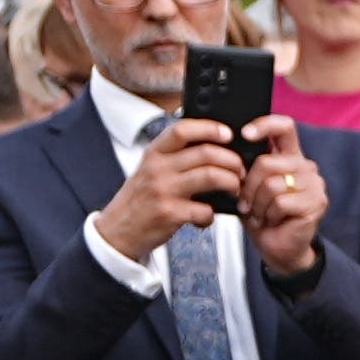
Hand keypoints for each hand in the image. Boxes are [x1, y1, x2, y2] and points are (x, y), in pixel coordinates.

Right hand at [100, 122, 240, 263]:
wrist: (118, 230)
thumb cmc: (141, 199)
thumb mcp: (151, 170)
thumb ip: (175, 158)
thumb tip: (214, 148)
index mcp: (154, 153)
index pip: (182, 129)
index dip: (209, 128)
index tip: (228, 134)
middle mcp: (158, 168)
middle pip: (206, 153)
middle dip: (232, 161)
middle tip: (241, 171)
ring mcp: (163, 190)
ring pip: (211, 176)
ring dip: (232, 183)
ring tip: (234, 190)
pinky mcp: (169, 214)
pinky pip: (205, 210)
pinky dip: (212, 215)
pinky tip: (206, 217)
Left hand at [231, 118, 328, 282]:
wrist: (279, 248)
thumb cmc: (263, 217)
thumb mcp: (249, 188)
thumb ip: (246, 169)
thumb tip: (227, 155)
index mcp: (289, 157)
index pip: (284, 127)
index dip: (264, 125)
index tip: (245, 134)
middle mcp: (305, 167)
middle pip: (268, 161)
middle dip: (249, 186)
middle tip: (246, 203)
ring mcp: (314, 185)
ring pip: (272, 184)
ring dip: (258, 204)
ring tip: (259, 214)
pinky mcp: (316, 203)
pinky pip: (281, 202)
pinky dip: (269, 215)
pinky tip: (271, 221)